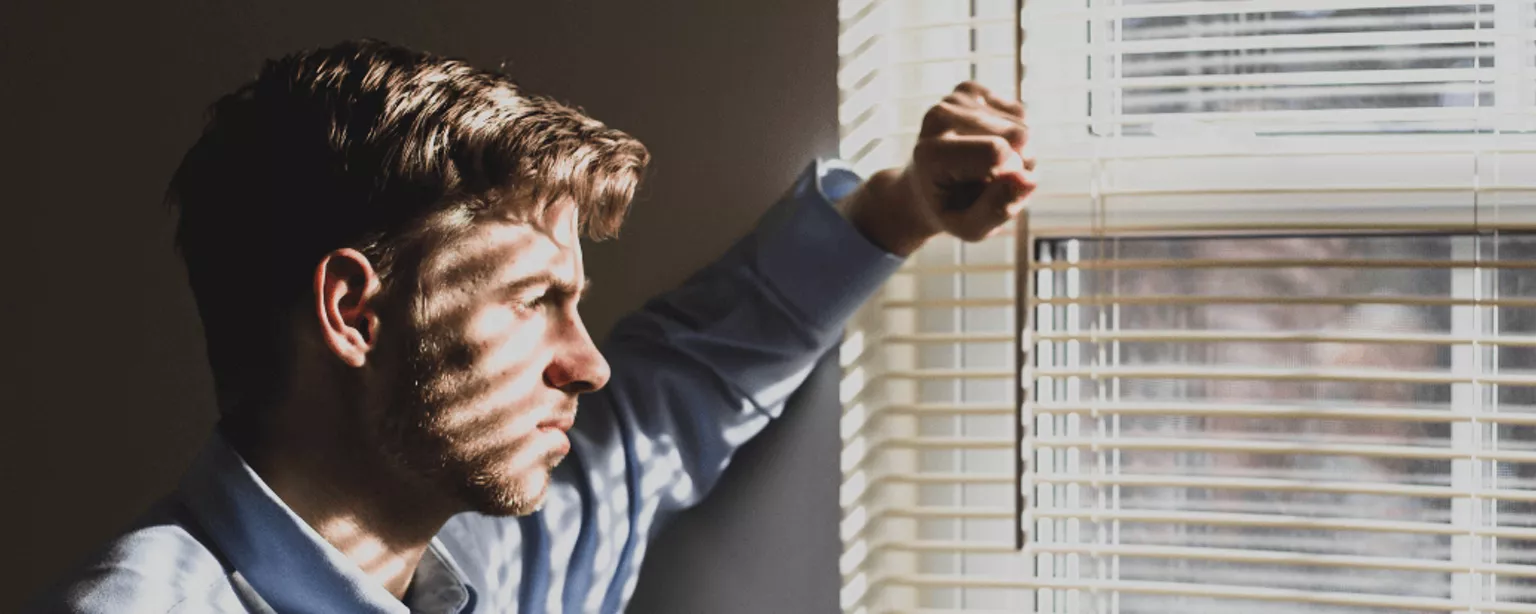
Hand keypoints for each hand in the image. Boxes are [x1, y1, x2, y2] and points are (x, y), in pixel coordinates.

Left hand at [839, 81, 1035, 255]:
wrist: (925, 188)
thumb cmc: (950, 210)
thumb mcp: (970, 228)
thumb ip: (997, 210)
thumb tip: (1028, 179)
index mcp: (931, 153)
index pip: (998, 151)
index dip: (1012, 176)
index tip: (992, 191)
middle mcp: (938, 117)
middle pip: (1018, 136)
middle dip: (1019, 165)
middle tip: (991, 182)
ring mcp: (953, 99)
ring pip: (1023, 125)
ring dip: (1018, 153)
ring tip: (988, 168)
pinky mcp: (969, 91)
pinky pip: (1019, 113)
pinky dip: (1013, 136)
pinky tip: (990, 146)